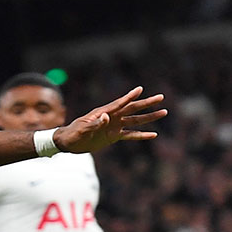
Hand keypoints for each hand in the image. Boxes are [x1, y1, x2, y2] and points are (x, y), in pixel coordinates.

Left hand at [52, 86, 167, 152]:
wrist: (68, 143)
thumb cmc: (72, 134)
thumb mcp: (82, 129)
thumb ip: (95, 124)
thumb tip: (106, 117)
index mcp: (103, 112)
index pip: (119, 103)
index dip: (130, 96)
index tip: (140, 89)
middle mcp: (112, 117)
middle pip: (132, 108)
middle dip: (146, 103)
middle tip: (161, 97)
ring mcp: (114, 126)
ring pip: (135, 120)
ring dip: (149, 117)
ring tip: (164, 112)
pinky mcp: (114, 136)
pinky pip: (131, 135)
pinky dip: (141, 135)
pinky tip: (153, 134)